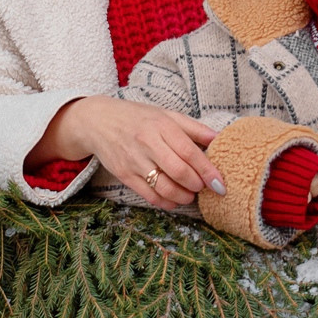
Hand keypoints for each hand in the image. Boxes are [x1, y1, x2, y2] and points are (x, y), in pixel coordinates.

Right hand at [36, 96, 220, 208]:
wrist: (98, 121)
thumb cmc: (137, 117)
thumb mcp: (166, 115)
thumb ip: (193, 128)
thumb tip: (219, 138)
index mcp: (162, 125)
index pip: (190, 152)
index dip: (207, 171)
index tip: (220, 184)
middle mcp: (147, 142)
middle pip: (179, 171)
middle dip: (196, 185)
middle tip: (203, 188)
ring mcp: (134, 160)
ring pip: (164, 187)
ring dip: (182, 197)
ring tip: (189, 195)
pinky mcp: (124, 175)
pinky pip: (149, 195)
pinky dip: (165, 202)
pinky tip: (174, 200)